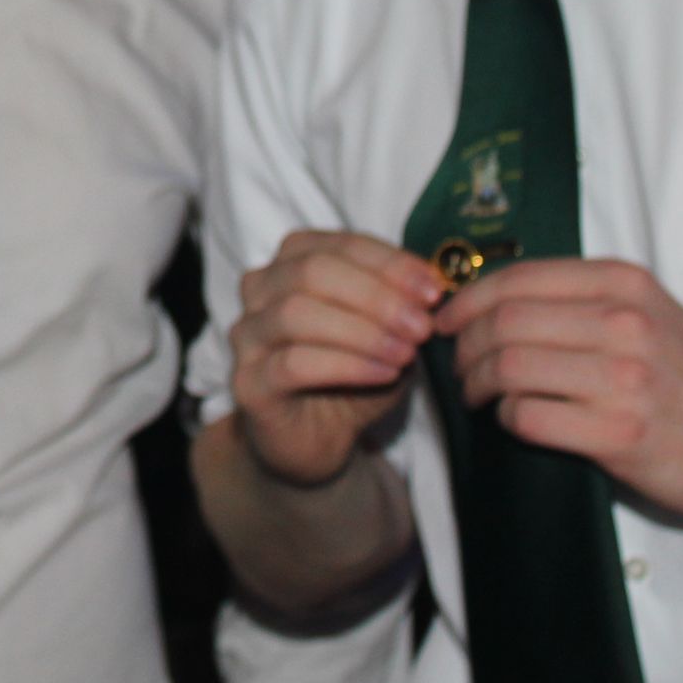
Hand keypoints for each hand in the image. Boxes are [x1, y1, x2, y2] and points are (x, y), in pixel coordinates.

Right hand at [229, 230, 444, 486]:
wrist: (317, 438)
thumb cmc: (352, 376)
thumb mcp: (387, 333)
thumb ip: (402, 305)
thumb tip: (431, 286)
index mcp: (292, 260)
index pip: (340, 244)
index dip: (390, 264)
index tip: (433, 291)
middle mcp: (260, 288)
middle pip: (312, 271)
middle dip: (376, 296)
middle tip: (421, 325)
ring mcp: (248, 334)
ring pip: (297, 313)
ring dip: (362, 331)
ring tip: (406, 353)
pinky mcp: (248, 382)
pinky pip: (293, 364)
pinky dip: (347, 365)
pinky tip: (384, 374)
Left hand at [440, 256, 682, 521]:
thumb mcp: (649, 312)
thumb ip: (584, 299)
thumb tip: (494, 299)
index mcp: (624, 284)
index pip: (516, 278)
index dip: (466, 300)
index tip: (447, 320)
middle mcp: (624, 323)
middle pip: (503, 321)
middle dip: (463, 345)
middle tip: (458, 366)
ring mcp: (625, 379)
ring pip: (508, 365)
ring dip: (477, 383)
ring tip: (478, 395)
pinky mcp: (622, 434)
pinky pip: (529, 416)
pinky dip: (507, 418)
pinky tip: (514, 422)